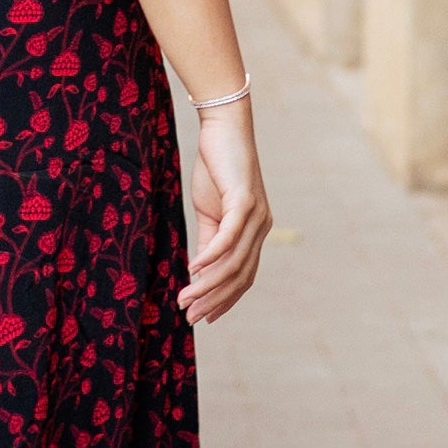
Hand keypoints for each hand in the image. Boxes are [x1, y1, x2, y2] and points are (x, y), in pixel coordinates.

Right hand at [181, 97, 270, 325]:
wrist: (223, 129)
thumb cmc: (216, 169)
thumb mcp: (210, 212)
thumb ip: (208, 242)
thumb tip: (199, 273)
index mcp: (255, 232)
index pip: (244, 277)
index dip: (226, 301)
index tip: (204, 318)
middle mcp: (262, 228)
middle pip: (241, 277)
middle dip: (215, 301)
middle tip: (190, 317)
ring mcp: (256, 216)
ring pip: (234, 263)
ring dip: (208, 285)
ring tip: (184, 299)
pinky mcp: (245, 202)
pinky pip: (228, 239)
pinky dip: (210, 258)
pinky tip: (192, 271)